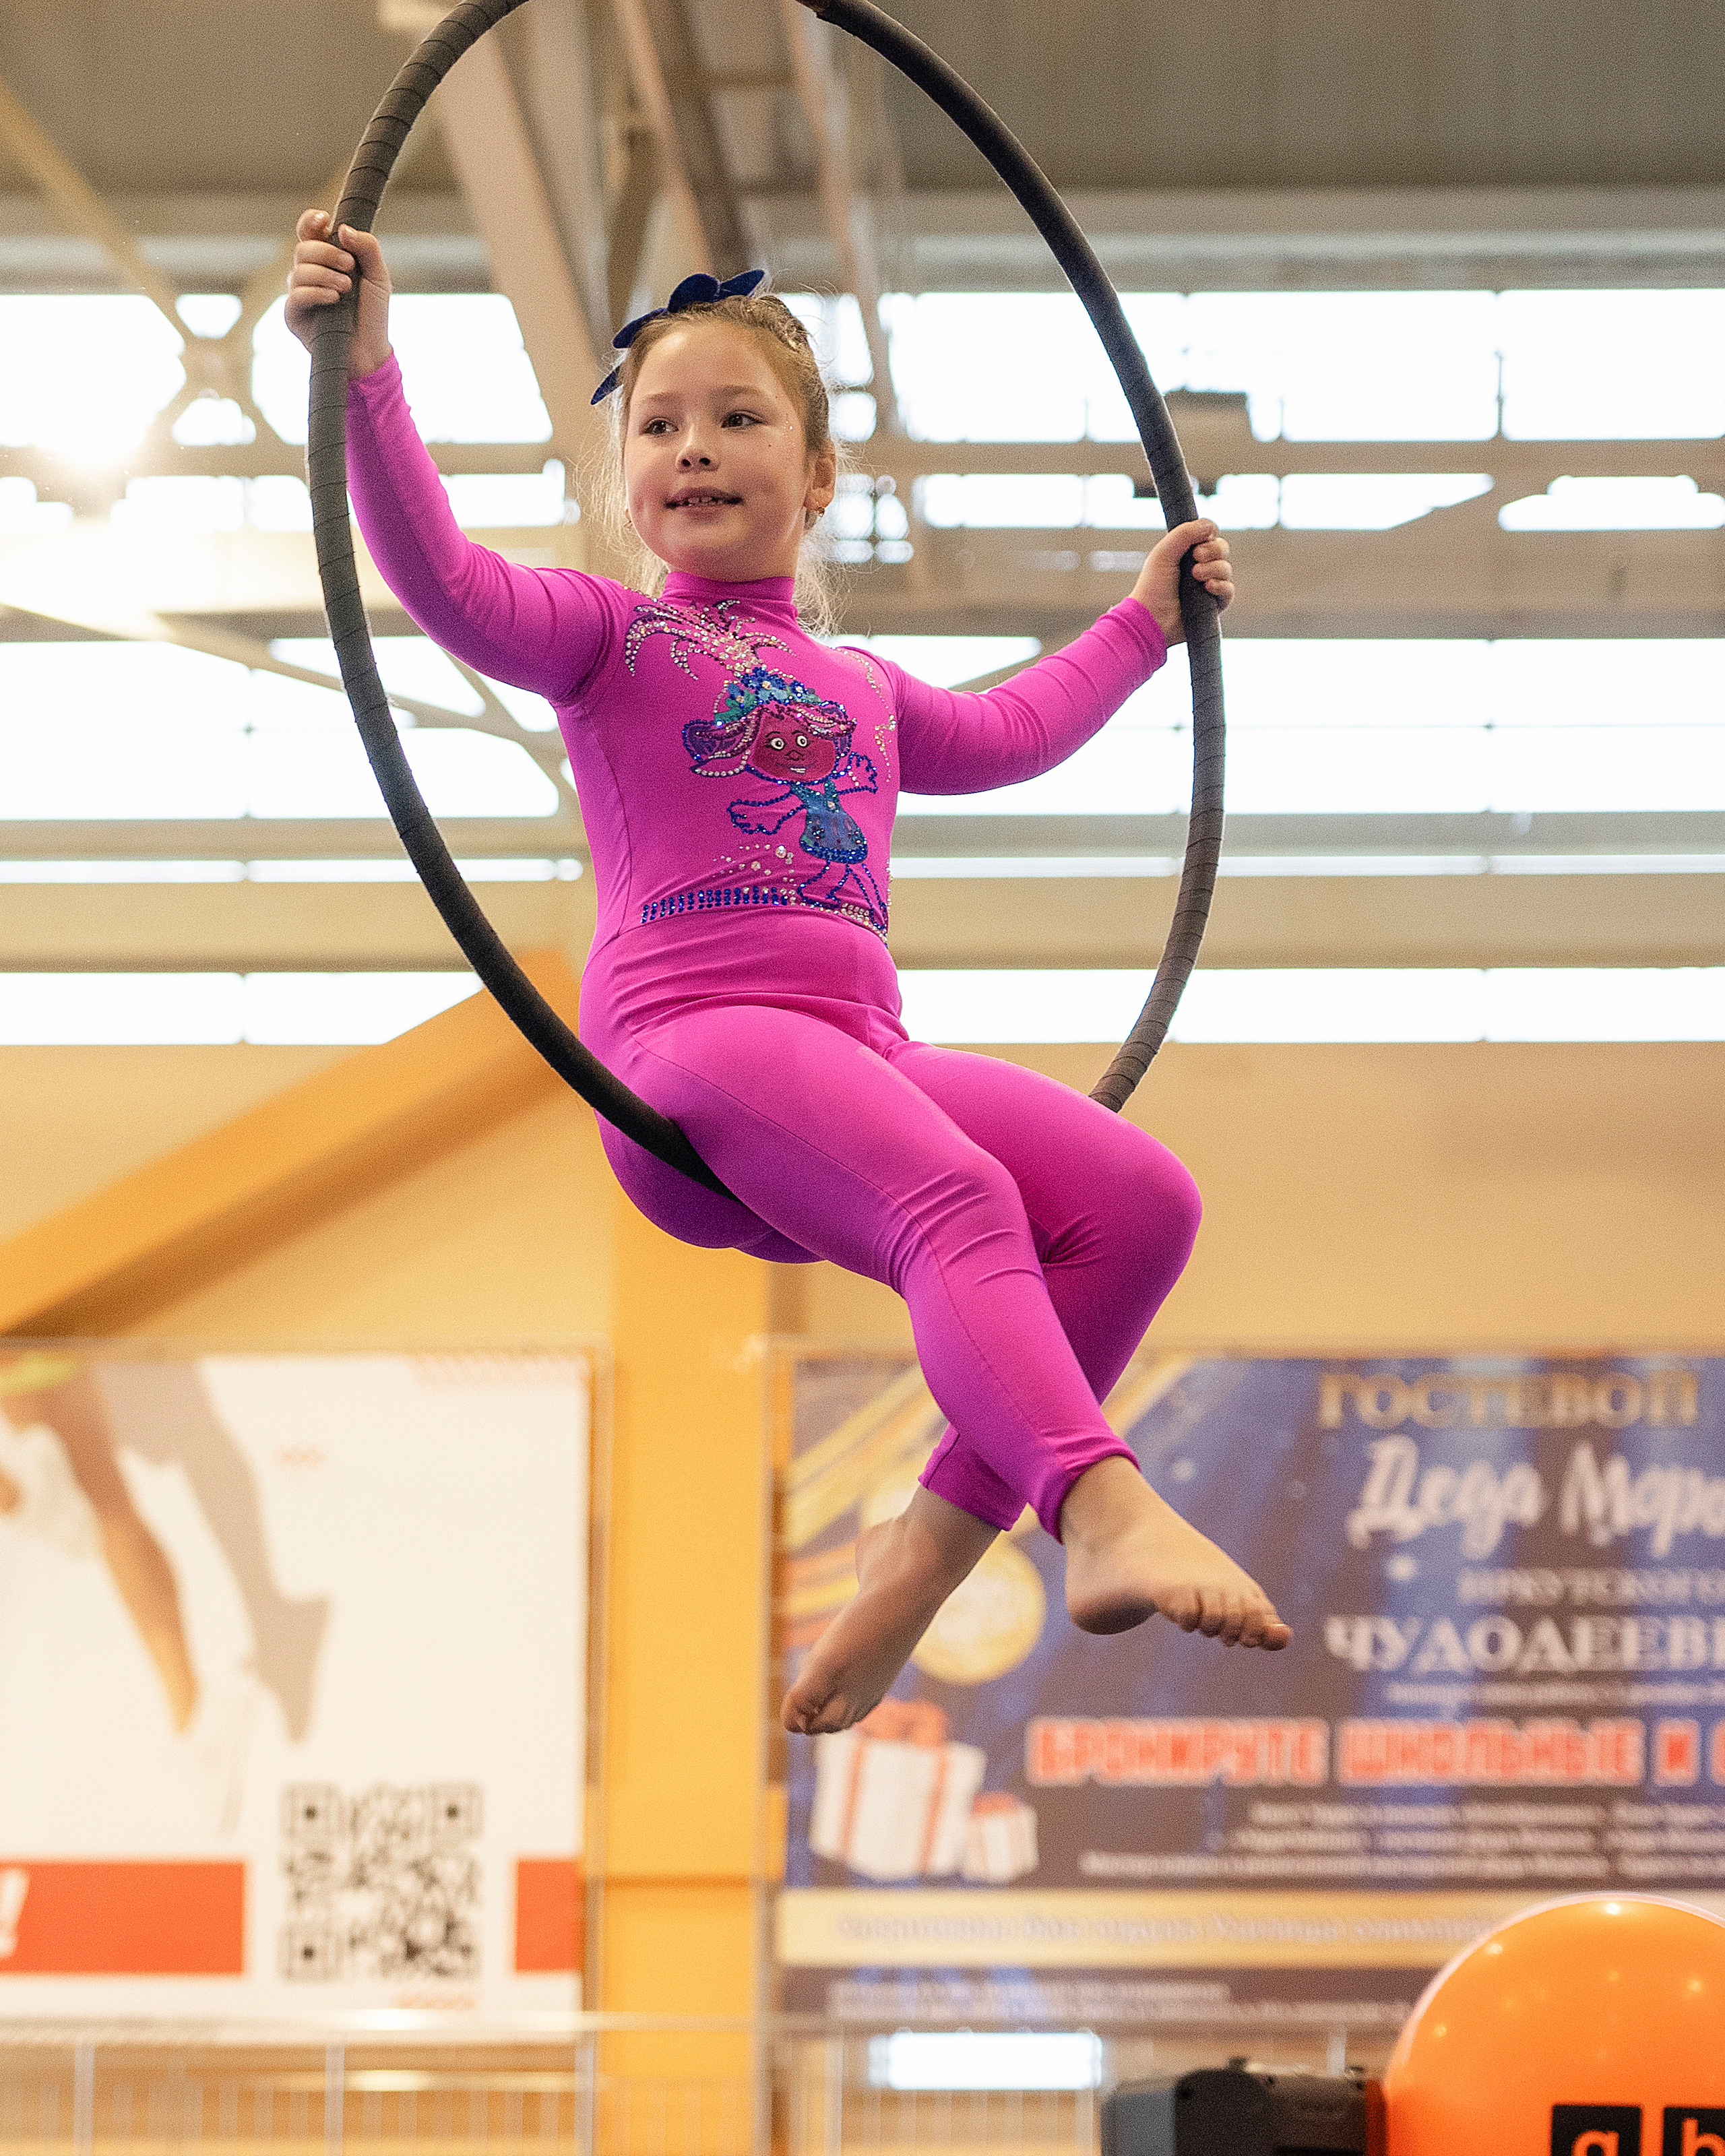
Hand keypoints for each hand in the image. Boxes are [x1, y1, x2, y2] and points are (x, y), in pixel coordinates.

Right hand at [285, 209, 393, 376]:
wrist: (371, 349)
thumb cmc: (373, 313)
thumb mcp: (379, 276)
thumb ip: (367, 248)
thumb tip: (343, 229)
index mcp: (326, 258)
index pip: (309, 231)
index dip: (311, 221)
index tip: (325, 220)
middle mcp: (309, 272)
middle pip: (304, 248)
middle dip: (327, 253)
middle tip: (349, 266)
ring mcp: (299, 293)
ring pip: (299, 270)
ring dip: (325, 275)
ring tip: (346, 288)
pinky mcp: (294, 315)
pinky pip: (296, 295)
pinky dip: (316, 293)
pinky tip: (333, 299)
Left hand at [1131, 518, 1233, 645]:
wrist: (1152, 617)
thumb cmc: (1153, 586)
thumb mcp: (1164, 552)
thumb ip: (1185, 533)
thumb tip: (1210, 526)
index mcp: (1187, 553)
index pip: (1210, 536)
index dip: (1208, 536)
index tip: (1195, 544)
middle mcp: (1199, 567)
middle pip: (1222, 548)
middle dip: (1213, 550)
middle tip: (1196, 557)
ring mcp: (1208, 586)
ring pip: (1226, 568)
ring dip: (1214, 568)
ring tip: (1196, 576)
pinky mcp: (1214, 604)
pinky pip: (1229, 589)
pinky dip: (1221, 586)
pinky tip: (1208, 587)